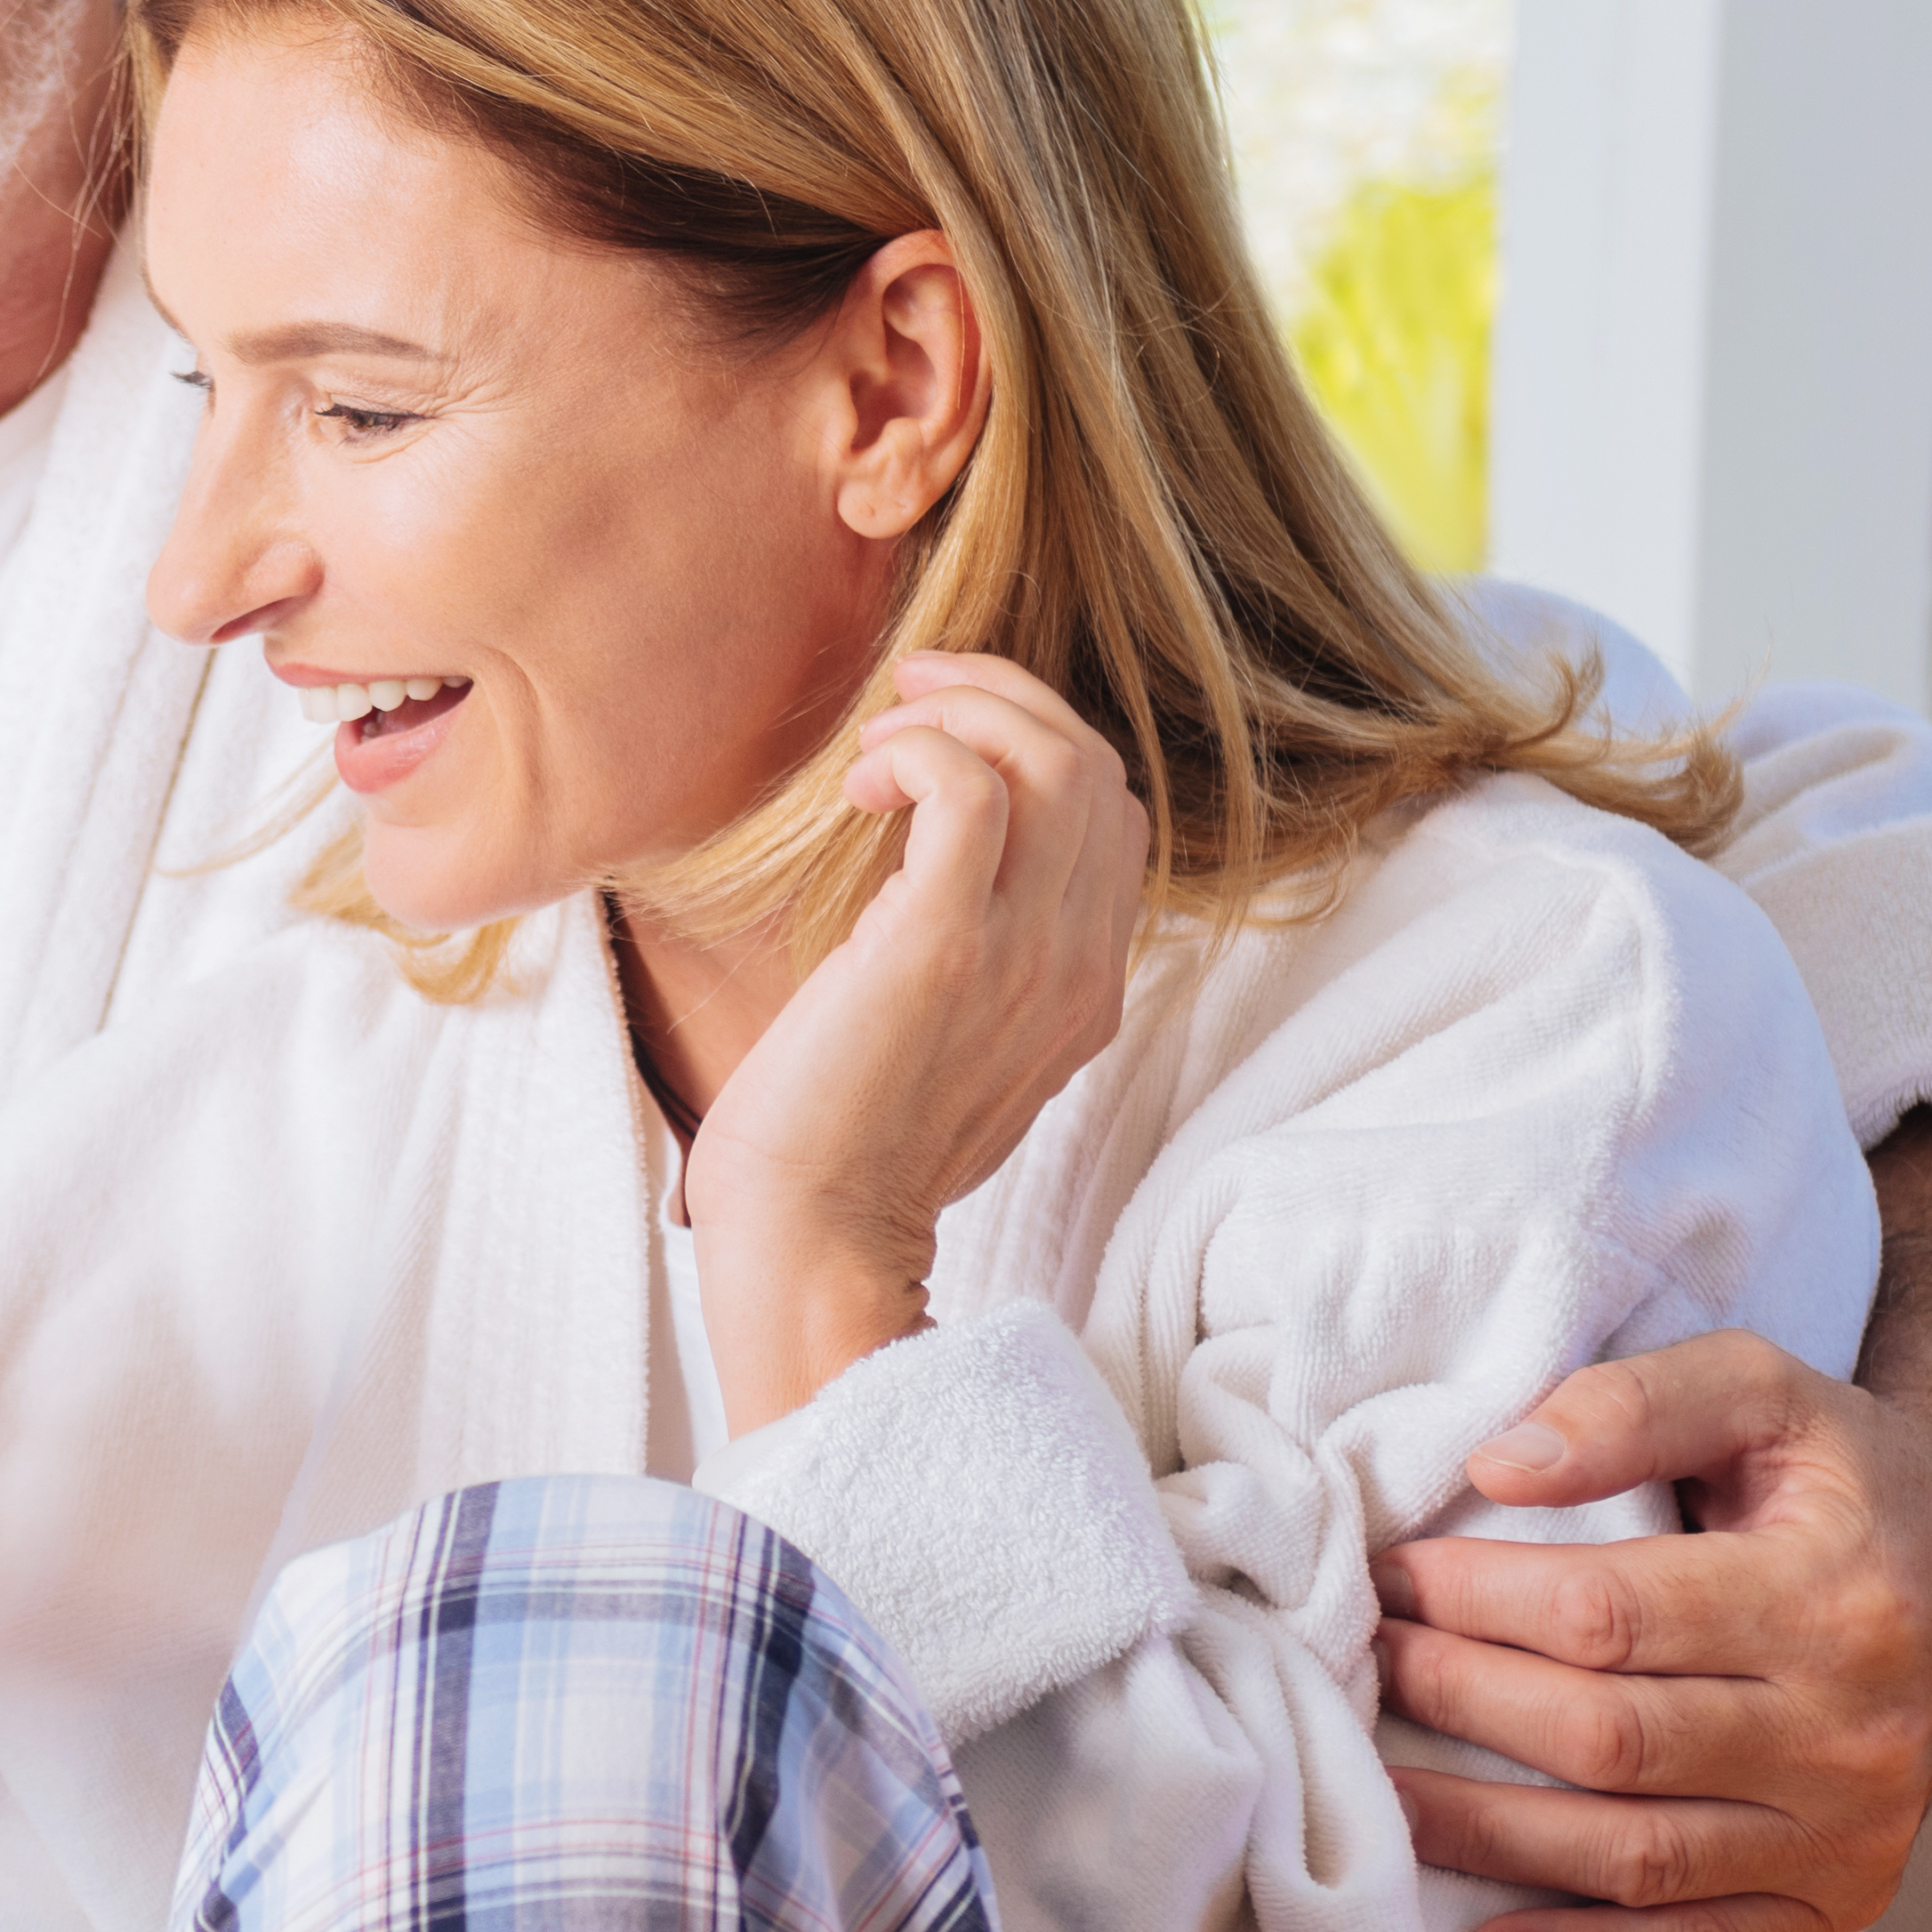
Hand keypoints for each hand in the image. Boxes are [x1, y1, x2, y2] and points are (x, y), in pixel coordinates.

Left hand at [683, 654, 1150, 1426]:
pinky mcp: (943, 945)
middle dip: (1005, 699)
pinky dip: (918, 753)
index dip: (1041, 745)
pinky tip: (861, 787)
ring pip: (1055, 761)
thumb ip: (977, 964)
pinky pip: (968, 789)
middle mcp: (1078, 967)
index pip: (1116, 817)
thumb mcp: (950, 1045)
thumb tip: (925, 865)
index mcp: (1087, 989)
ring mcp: (1024, 955)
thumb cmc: (847, 1143)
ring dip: (963, 716)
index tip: (948, 731)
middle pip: (1097, 770)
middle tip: (913, 694)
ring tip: (882, 744)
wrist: (815, 1237)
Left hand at [1375, 1333, 1931, 1931]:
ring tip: (1374, 1796)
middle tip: (1357, 1671)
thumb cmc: (1843, 1468)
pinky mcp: (1844, 1897)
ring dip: (1486, 1837)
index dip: (1470, 1602)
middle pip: (1606, 1741)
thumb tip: (1497, 1465)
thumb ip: (1632, 1404)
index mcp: (1835, 1596)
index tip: (1382, 1581)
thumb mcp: (1761, 1385)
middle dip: (1456, 1705)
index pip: (1608, 1617)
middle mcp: (1854, 1731)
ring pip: (1635, 1857)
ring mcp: (1853, 1830)